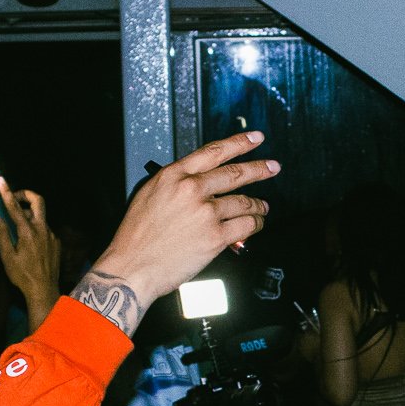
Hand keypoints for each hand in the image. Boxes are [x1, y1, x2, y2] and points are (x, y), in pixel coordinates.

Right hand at [0, 177, 62, 326]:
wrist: (44, 290)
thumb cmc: (23, 276)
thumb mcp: (7, 256)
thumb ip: (1, 234)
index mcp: (28, 232)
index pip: (15, 207)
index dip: (6, 192)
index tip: (0, 181)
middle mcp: (42, 230)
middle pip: (38, 201)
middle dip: (25, 194)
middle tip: (13, 198)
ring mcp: (51, 236)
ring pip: (40, 217)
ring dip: (28, 215)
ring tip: (16, 229)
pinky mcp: (55, 242)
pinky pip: (44, 229)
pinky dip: (34, 229)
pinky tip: (27, 243)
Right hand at [73, 130, 278, 335]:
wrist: (132, 267)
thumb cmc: (136, 237)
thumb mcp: (149, 195)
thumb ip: (176, 184)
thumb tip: (199, 181)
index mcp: (173, 176)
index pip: (213, 152)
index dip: (239, 142)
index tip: (254, 138)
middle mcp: (191, 190)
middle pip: (235, 174)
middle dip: (259, 169)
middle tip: (272, 167)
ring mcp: (205, 213)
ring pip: (243, 202)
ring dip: (257, 205)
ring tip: (262, 207)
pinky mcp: (215, 237)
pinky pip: (246, 226)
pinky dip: (255, 225)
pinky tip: (256, 224)